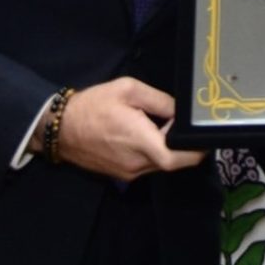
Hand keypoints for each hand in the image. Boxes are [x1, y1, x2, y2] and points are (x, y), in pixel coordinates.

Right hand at [40, 76, 206, 181]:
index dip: (195, 152)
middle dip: (182, 146)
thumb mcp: (129, 89)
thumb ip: (160, 100)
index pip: (176, 158)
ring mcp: (127, 172)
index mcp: (139, 140)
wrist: (60, 128)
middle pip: (171, 162)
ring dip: (167, 148)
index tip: (204, 139)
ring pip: (159, 164)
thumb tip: (181, 111)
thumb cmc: (94, 105)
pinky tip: (148, 134)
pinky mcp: (120, 174)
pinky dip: (153, 152)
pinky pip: (146, 165)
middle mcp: (136, 163)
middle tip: (182, 124)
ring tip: (163, 125)